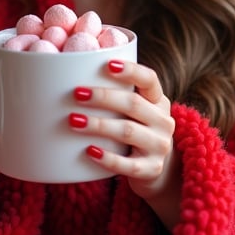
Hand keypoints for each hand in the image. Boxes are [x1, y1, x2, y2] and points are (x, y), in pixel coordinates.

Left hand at [70, 59, 179, 228]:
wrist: (154, 170)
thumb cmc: (134, 131)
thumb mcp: (135, 112)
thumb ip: (117, 97)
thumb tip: (72, 76)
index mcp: (158, 101)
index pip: (150, 79)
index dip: (131, 71)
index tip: (107, 65)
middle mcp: (163, 121)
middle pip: (133, 104)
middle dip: (103, 97)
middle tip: (77, 94)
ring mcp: (160, 146)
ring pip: (128, 132)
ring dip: (99, 125)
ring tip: (73, 121)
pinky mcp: (152, 170)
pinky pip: (128, 165)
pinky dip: (107, 158)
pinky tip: (89, 150)